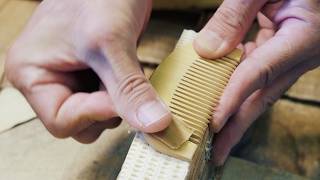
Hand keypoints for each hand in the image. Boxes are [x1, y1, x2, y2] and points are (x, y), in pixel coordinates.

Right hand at [5, 0, 170, 142]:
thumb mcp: (112, 43)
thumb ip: (130, 88)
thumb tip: (153, 124)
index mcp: (31, 73)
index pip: (61, 122)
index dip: (95, 114)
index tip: (119, 98)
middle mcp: (47, 80)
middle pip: (80, 124)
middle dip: (107, 108)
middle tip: (120, 76)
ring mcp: (70, 79)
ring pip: (98, 115)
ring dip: (118, 100)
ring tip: (122, 66)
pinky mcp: (91, 75)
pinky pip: (109, 101)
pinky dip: (124, 93)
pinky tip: (128, 70)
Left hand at [194, 0, 319, 164]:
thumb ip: (236, 13)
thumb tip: (207, 50)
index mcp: (303, 36)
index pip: (259, 73)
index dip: (233, 98)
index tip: (212, 122)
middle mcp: (302, 53)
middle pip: (263, 96)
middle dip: (236, 127)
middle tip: (215, 152)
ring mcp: (295, 55)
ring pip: (261, 90)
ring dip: (236, 111)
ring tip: (214, 134)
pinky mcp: (286, 52)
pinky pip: (260, 74)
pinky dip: (239, 87)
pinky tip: (220, 95)